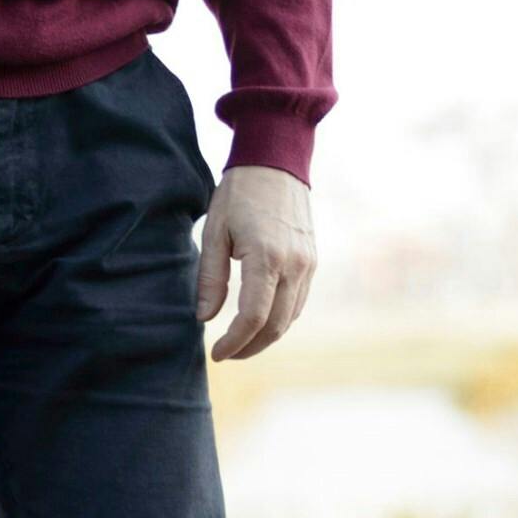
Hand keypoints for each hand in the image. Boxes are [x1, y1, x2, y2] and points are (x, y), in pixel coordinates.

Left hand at [195, 165, 316, 360]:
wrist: (276, 163)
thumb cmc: (239, 195)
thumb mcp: (214, 232)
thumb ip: (211, 278)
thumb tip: (204, 318)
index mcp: (266, 257)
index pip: (253, 317)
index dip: (234, 343)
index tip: (216, 354)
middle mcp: (294, 265)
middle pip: (276, 326)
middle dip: (249, 347)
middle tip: (226, 354)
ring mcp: (308, 264)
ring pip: (290, 318)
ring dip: (265, 337)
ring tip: (239, 342)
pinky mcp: (312, 261)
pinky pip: (298, 302)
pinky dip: (280, 319)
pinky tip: (259, 321)